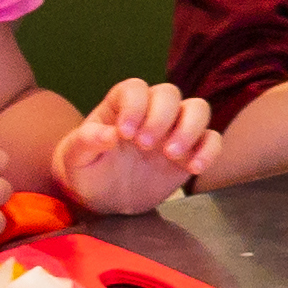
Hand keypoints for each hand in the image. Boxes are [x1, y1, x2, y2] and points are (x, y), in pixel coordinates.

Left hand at [54, 81, 223, 214]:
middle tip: (145, 146)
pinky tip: (194, 168)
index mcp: (122, 105)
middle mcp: (152, 111)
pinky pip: (212, 139)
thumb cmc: (86, 170)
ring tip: (171, 155)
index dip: (134, 106)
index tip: (124, 133)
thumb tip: (108, 134)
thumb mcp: (75, 158)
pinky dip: (209, 150)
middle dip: (161, 117)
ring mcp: (175, 129)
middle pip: (170, 94)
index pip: (135, 89)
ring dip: (189, 128)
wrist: (103, 198)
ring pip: (198, 109)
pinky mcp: (191, 151)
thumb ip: (86, 142)